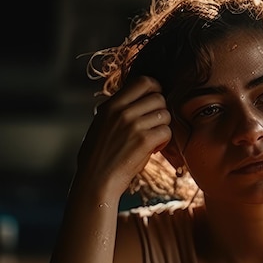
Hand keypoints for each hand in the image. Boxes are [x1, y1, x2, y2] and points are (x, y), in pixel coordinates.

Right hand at [76, 76, 171, 197]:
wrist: (96, 180)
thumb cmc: (97, 157)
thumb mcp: (101, 125)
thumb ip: (116, 111)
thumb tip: (134, 101)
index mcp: (111, 105)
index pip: (143, 81)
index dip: (155, 90)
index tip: (153, 103)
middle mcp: (122, 111)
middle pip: (159, 98)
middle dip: (160, 112)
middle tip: (153, 127)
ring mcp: (133, 125)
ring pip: (165, 114)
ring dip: (163, 127)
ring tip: (153, 139)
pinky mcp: (144, 141)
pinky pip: (166, 132)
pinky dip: (164, 141)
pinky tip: (154, 149)